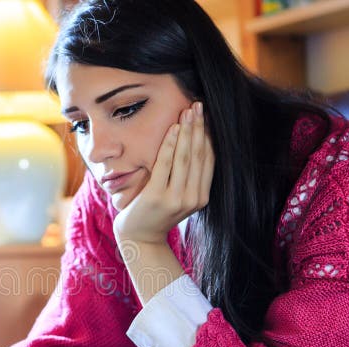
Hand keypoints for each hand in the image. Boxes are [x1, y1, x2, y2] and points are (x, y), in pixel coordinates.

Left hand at [113, 101, 213, 243]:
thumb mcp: (178, 197)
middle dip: (200, 127)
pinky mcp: (158, 196)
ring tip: (188, 111)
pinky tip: (173, 127)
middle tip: (199, 105)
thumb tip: (194, 146)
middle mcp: (193, 198)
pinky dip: (170, 143)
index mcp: (201, 197)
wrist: (140, 239)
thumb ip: (188, 179)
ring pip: (185, 157)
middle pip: (199, 155)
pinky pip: (166, 164)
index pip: (209, 160)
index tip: (207, 116)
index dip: (209, 136)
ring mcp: (176, 198)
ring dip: (187, 131)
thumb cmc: (156, 214)